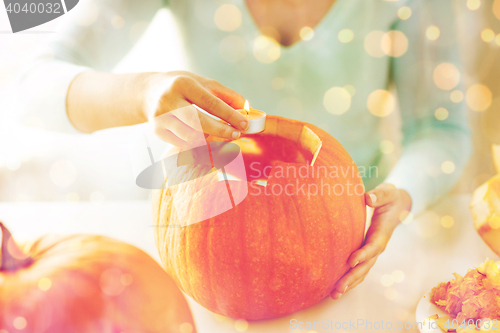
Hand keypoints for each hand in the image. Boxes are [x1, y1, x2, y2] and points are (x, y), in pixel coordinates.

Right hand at [143, 71, 248, 146]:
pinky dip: (197, 144)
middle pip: (199, 123)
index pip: (211, 103)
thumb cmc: (183, 87)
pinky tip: (204, 139)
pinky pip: (183, 144)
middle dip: (221, 131)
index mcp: (183, 84)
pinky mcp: (158, 131)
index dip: (230, 116)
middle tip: (236, 135)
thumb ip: (226, 95)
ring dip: (209, 140)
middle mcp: (169, 100)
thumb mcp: (203, 83)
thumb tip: (246, 109)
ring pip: (191, 137)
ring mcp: (161, 117)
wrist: (148, 92)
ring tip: (219, 136)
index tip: (245, 124)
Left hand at [330, 183, 411, 298]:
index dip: (363, 254)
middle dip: (352, 277)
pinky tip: (336, 289)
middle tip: (338, 288)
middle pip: (365, 265)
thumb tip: (368, 198)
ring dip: (349, 283)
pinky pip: (358, 269)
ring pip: (361, 271)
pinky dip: (349, 279)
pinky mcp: (366, 253)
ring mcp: (372, 252)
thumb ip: (379, 195)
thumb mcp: (387, 192)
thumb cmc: (389, 197)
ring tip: (334, 295)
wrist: (397, 205)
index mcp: (382, 233)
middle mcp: (377, 246)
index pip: (373, 247)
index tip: (351, 261)